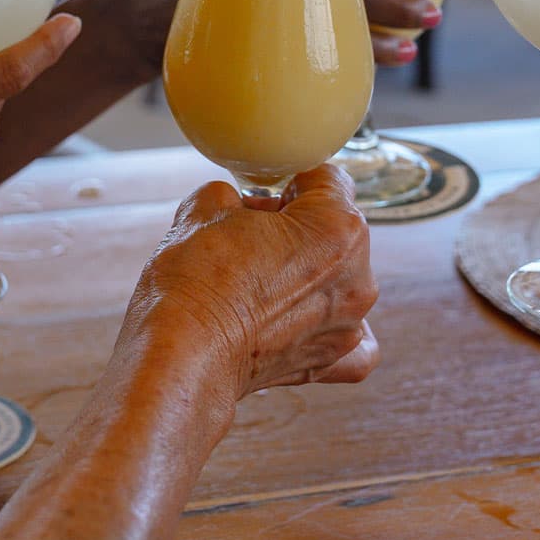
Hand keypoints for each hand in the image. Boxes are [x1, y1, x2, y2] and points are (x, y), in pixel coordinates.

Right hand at [120, 163, 379, 402]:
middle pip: (334, 230)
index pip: (325, 179)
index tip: (264, 198)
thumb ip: (234, 194)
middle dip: (297, 228)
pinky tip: (303, 317)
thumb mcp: (207, 206)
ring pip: (339, 279)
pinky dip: (330, 325)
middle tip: (249, 240)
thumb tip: (238, 208)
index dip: (288, 182)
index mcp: (339, 227)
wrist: (181, 354)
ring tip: (258, 282)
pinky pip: (352, 340)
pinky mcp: (331, 360)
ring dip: (308, 274)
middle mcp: (358, 276)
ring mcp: (348, 323)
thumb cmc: (196, 281)